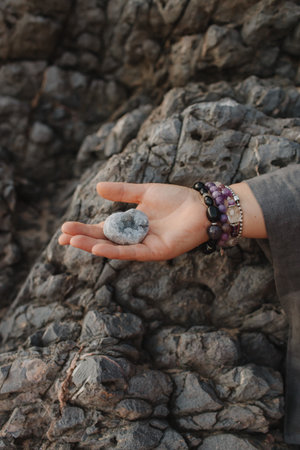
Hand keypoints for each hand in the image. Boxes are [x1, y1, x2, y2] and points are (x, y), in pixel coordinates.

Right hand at [58, 182, 209, 260]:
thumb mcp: (145, 192)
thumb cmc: (177, 199)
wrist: (202, 206)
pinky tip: (97, 248)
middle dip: (83, 237)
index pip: (103, 228)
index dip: (84, 229)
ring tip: (72, 241)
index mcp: (132, 223)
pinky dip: (114, 251)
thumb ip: (123, 191)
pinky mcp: (155, 252)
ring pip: (114, 247)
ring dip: (93, 245)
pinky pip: (131, 252)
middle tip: (62, 236)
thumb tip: (97, 187)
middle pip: (104, 239)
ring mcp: (144, 245)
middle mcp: (135, 236)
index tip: (64, 229)